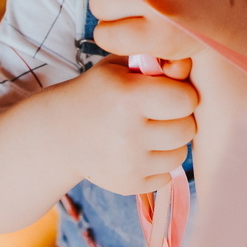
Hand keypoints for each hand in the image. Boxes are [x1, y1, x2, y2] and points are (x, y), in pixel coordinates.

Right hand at [47, 55, 197, 194]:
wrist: (59, 133)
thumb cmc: (99, 92)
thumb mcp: (121, 66)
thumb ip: (158, 61)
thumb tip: (187, 66)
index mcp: (127, 96)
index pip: (186, 100)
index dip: (181, 94)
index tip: (168, 92)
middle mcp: (127, 133)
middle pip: (187, 130)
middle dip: (179, 119)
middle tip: (159, 114)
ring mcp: (127, 163)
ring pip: (180, 155)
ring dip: (170, 144)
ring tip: (148, 132)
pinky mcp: (127, 185)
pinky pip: (166, 177)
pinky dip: (157, 165)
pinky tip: (138, 152)